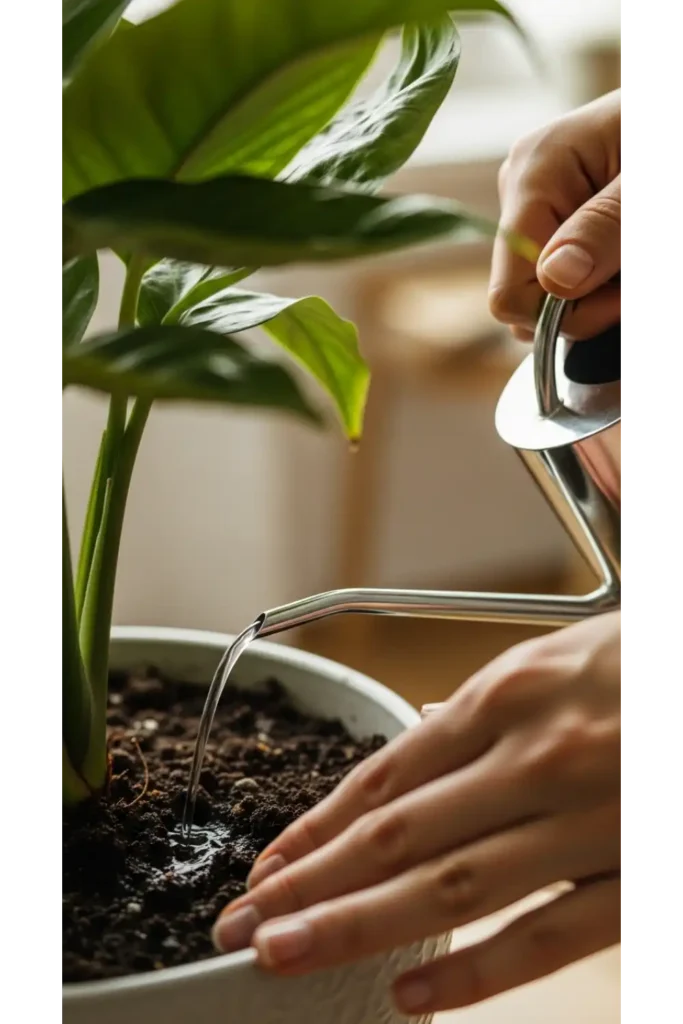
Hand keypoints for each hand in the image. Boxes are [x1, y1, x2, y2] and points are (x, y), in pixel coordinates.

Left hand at [212, 612, 622, 1015]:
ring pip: (452, 889)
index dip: (317, 824)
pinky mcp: (639, 876)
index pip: (388, 772)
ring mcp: (589, 821)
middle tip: (242, 928)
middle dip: (309, 884)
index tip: (267, 865)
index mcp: (513, 692)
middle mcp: (537, 756)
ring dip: (360, 928)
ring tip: (290, 958)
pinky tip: (414, 999)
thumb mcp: (563, 654)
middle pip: (398, 836)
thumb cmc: (641, 664)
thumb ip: (488, 702)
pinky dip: (478, 973)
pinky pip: (551, 937)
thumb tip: (422, 726)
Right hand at [489, 89, 622, 340]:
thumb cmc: (663, 136)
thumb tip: (556, 278)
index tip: (619, 300)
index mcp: (533, 176)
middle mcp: (520, 190)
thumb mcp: (641, 185)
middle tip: (627, 278)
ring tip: (625, 262)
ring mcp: (532, 202)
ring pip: (540, 290)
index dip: (564, 313)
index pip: (511, 290)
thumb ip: (603, 228)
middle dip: (580, 302)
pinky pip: (555, 272)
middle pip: (523, 293)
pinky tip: (618, 257)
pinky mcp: (550, 212)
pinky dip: (592, 281)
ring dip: (589, 295)